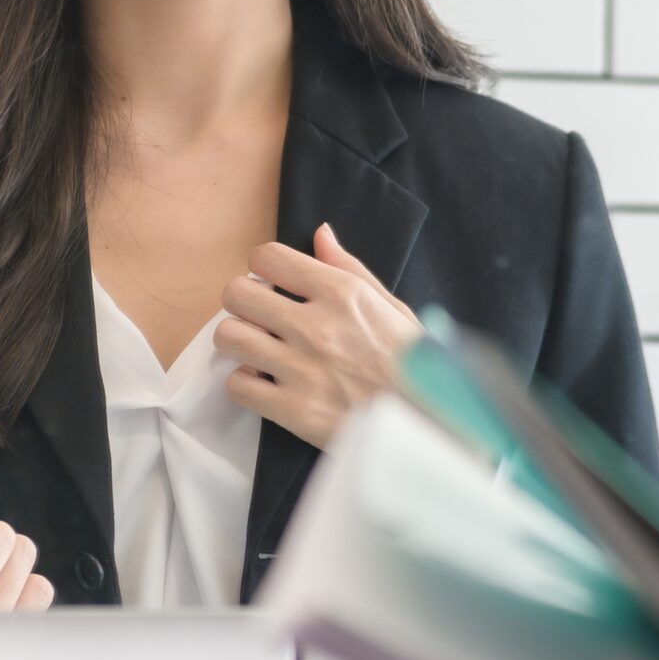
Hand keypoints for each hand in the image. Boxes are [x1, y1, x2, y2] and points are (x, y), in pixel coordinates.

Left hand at [216, 222, 422, 449]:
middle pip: (236, 293)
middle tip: (260, 316)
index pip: (267, 257)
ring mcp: (301, 369)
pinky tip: (268, 384)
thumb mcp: (393, 308)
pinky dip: (247, 384)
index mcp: (343, 294)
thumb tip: (320, 234)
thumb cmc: (415, 366)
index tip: (272, 282)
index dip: (263, 267)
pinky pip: (237, 385)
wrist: (430, 425)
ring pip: (228, 336)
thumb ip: (350, 270)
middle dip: (243, 301)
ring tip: (259, 349)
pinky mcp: (292, 410)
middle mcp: (316, 326)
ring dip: (238, 341)